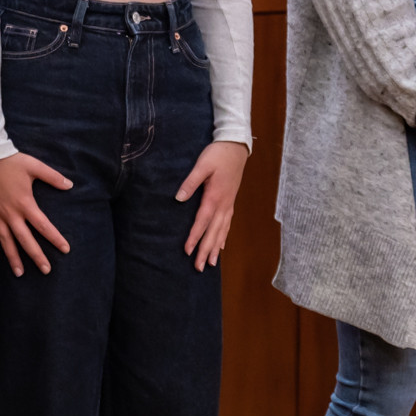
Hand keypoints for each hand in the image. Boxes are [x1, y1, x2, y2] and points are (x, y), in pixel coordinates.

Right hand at [0, 150, 73, 276]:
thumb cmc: (11, 161)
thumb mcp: (34, 166)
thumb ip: (53, 177)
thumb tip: (70, 185)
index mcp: (25, 203)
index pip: (43, 226)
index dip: (55, 238)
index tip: (65, 249)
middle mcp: (10, 213)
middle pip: (25, 240)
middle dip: (36, 256)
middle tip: (46, 270)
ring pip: (5, 240)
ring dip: (12, 257)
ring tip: (19, 273)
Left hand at [176, 140, 249, 269]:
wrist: (235, 147)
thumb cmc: (217, 154)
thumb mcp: (202, 165)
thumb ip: (190, 182)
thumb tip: (179, 198)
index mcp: (214, 197)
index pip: (202, 222)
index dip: (194, 237)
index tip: (187, 251)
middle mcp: (223, 205)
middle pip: (214, 232)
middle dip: (206, 250)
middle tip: (199, 267)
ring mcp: (228, 204)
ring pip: (222, 231)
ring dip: (215, 248)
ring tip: (211, 263)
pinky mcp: (230, 201)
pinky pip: (227, 224)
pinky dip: (223, 236)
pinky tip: (221, 246)